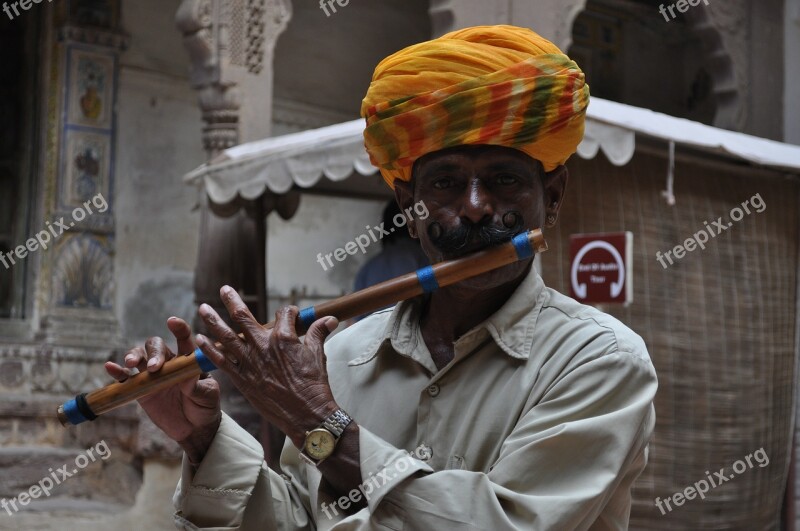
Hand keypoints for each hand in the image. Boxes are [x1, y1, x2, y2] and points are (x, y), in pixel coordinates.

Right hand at [105, 317, 220, 463]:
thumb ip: (198, 385)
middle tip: (154, 367)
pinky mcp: (140, 388)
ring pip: (139, 356)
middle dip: (153, 352)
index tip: (172, 321)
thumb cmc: (205, 406)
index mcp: (188, 359)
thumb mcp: (207, 395)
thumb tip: (188, 376)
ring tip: (131, 363)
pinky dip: (118, 371)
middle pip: (156, 346)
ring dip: (134, 355)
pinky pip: (127, 377)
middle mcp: (169, 362)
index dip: (179, 329)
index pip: (184, 339)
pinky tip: (110, 367)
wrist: (194, 428)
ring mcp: (152, 374)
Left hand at [194, 286, 338, 447]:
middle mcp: (263, 346)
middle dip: (232, 301)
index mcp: (284, 338)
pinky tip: (200, 339)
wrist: (307, 415)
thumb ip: (319, 333)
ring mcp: (250, 363)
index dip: (289, 312)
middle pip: (243, 318)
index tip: (291, 316)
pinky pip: (221, 361)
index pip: (282, 315)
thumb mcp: (319, 355)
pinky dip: (209, 350)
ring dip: (213, 321)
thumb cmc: (314, 386)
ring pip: (227, 336)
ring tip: (203, 308)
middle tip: (224, 290)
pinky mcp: (242, 380)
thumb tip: (329, 318)